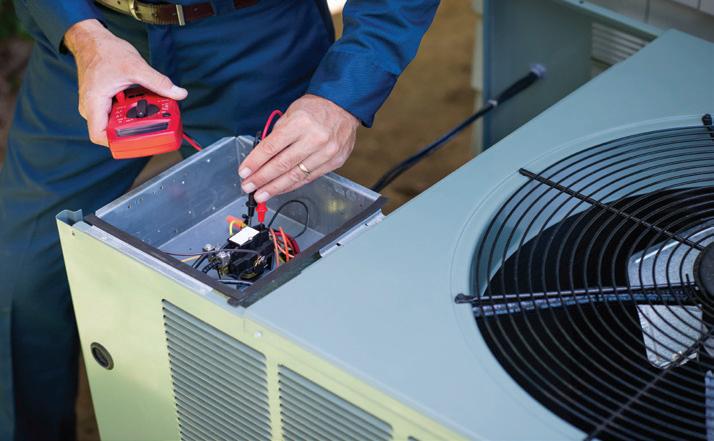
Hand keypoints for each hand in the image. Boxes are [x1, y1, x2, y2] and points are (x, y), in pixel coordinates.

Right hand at [64, 19, 187, 145]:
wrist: (92, 40)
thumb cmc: (105, 51)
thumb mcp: (136, 66)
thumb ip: (158, 82)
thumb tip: (179, 93)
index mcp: (94, 103)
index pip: (100, 136)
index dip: (119, 144)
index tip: (139, 140)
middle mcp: (91, 108)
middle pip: (111, 133)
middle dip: (133, 131)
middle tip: (153, 126)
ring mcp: (96, 106)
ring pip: (115, 124)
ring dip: (133, 121)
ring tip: (150, 115)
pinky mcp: (102, 102)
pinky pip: (116, 114)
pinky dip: (130, 112)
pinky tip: (142, 105)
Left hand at [239, 94, 359, 202]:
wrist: (345, 106)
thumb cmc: (316, 108)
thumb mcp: (291, 112)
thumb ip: (277, 134)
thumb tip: (261, 157)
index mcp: (300, 122)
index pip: (272, 147)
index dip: (255, 162)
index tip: (244, 172)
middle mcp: (314, 139)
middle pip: (282, 164)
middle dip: (262, 178)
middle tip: (248, 187)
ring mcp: (326, 152)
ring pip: (296, 175)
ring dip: (275, 187)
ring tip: (261, 195)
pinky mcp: (334, 162)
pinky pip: (309, 178)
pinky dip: (292, 185)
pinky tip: (280, 190)